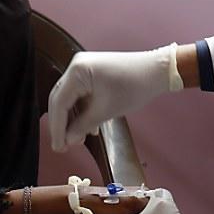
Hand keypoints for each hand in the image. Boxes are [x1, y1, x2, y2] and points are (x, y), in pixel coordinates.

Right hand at [49, 45, 182, 151]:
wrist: (157, 71)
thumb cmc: (135, 86)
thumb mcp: (106, 110)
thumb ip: (83, 126)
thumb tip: (68, 140)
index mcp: (77, 71)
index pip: (59, 103)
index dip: (57, 128)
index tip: (59, 147)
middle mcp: (76, 66)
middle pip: (60, 100)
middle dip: (62, 124)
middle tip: (63, 146)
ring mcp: (84, 68)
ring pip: (70, 98)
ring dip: (73, 119)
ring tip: (78, 140)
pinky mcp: (92, 73)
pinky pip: (81, 94)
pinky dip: (83, 110)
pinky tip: (90, 127)